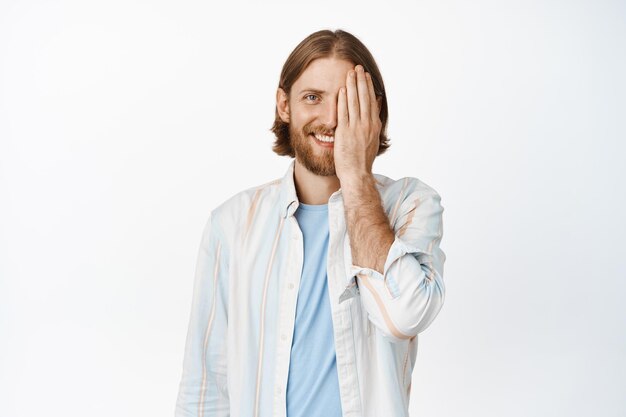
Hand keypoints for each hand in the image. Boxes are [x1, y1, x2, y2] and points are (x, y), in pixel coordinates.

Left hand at [334, 64, 381, 182]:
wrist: (357, 174)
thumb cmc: (362, 161)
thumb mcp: (372, 140)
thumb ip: (373, 124)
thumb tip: (375, 109)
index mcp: (374, 126)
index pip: (371, 101)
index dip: (368, 87)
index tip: (366, 76)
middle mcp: (367, 125)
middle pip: (364, 98)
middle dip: (361, 81)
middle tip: (358, 67)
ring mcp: (356, 128)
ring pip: (355, 102)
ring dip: (352, 86)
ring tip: (350, 73)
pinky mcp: (345, 133)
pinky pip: (344, 113)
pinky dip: (343, 100)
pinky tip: (342, 89)